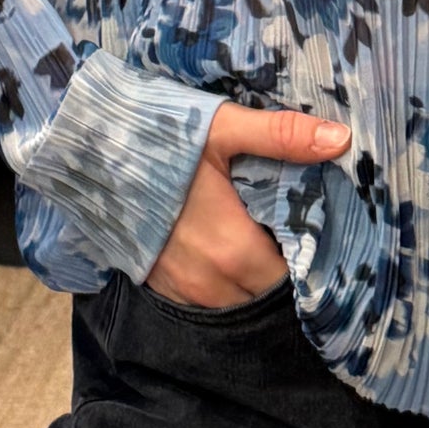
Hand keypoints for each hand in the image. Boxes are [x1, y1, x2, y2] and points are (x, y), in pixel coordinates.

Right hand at [144, 100, 349, 307]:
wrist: (87, 154)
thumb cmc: (158, 138)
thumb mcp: (221, 129)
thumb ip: (282, 136)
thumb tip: (341, 141)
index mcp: (235, 248)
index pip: (293, 275)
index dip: (307, 253)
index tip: (312, 228)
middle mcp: (211, 282)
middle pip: (265, 290)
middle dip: (279, 265)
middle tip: (285, 227)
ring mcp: (182, 289)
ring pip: (236, 298)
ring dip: (248, 276)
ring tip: (254, 235)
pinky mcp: (158, 286)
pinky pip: (204, 297)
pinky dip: (218, 280)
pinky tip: (217, 246)